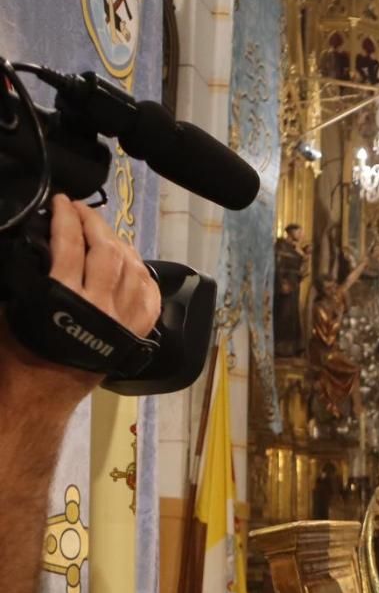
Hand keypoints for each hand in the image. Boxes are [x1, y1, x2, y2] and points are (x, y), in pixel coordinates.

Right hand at [1, 195, 160, 407]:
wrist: (45, 390)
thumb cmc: (22, 350)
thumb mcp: (15, 306)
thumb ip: (28, 273)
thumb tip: (38, 241)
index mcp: (63, 297)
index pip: (70, 244)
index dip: (66, 217)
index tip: (62, 201)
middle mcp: (99, 307)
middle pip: (107, 251)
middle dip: (94, 223)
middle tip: (80, 210)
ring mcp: (123, 320)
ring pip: (133, 269)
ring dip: (119, 244)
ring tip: (103, 233)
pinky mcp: (137, 332)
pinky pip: (149, 295)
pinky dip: (141, 274)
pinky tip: (130, 263)